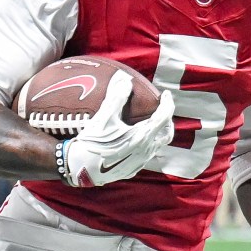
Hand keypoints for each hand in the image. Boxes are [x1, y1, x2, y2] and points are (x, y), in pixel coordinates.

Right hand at [60, 72, 175, 185]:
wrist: (82, 169)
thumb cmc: (93, 142)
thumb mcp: (103, 118)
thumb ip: (116, 98)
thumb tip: (124, 80)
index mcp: (143, 136)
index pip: (164, 117)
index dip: (168, 103)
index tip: (165, 94)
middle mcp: (146, 151)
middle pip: (166, 134)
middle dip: (167, 121)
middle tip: (161, 111)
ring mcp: (140, 162)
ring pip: (156, 146)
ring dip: (156, 133)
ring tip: (147, 124)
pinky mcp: (132, 169)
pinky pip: (144, 155)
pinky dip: (145, 144)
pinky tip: (133, 140)